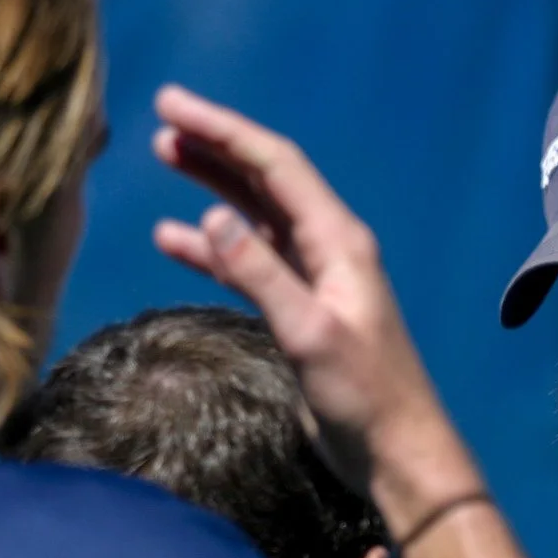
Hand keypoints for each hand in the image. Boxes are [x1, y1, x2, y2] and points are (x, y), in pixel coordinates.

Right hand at [151, 86, 461, 504]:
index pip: (275, 167)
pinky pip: (251, 263)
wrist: (394, 451)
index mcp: (339, 241)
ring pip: (255, 217)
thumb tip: (209, 217)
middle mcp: (329, 249)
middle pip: (264, 181)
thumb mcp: (309, 333)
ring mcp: (314, 279)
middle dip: (215, 147)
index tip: (172, 105)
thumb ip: (260, 275)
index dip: (223, 131)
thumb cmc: (365, 395)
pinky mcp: (301, 311)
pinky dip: (214, 250)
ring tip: (165, 158)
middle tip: (162, 120)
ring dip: (211, 188)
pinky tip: (175, 240)